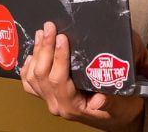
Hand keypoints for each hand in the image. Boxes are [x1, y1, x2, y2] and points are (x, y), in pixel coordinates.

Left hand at [19, 21, 147, 131]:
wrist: (117, 119)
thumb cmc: (119, 111)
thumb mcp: (119, 106)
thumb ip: (109, 103)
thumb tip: (100, 100)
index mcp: (72, 106)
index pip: (58, 80)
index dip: (59, 57)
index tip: (62, 38)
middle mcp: (57, 104)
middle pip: (42, 75)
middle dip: (44, 48)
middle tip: (49, 28)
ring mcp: (50, 100)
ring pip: (33, 76)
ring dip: (36, 53)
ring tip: (41, 34)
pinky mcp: (49, 95)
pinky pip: (30, 83)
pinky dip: (28, 66)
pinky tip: (33, 53)